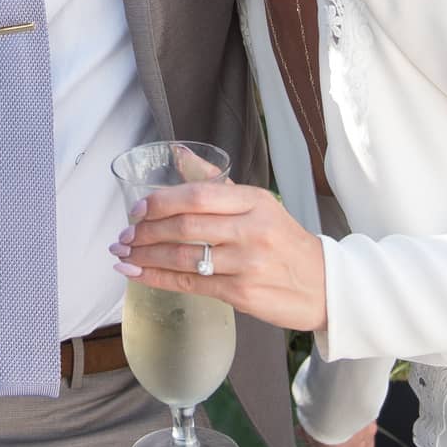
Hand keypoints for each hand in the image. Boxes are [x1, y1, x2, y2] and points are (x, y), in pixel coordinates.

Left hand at [115, 180, 329, 334]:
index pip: (198, 196)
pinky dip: (157, 278)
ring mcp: (247, 263)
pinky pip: (189, 283)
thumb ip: (217, 181)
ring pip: (182, 257)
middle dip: (145, 232)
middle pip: (185, 226)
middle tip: (123, 235)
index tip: (136, 210)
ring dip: (145, 256)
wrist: (323, 285)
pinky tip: (137, 273)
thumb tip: (178, 153)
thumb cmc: (286, 243)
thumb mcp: (260, 204)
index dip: (160, 202)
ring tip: (124, 254)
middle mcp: (253, 230)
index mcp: (256, 201)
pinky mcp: (241, 293)